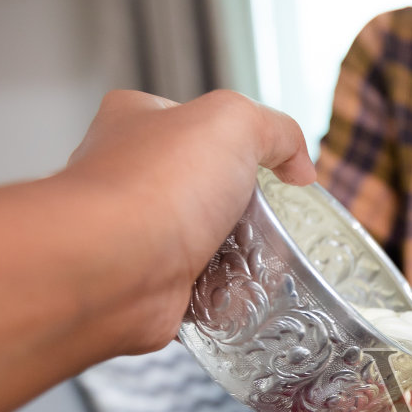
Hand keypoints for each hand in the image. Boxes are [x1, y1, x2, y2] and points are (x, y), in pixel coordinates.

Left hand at [56, 89, 315, 353]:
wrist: (113, 271)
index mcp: (131, 121)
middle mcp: (122, 175)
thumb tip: (298, 165)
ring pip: (200, 239)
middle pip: (199, 184)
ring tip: (257, 256)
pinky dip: (220, 293)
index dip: (232, 136)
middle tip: (268, 215)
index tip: (267, 161)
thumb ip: (276, 131)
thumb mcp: (236, 124)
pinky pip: (196, 287)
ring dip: (232, 251)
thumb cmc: (156, 188)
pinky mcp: (142, 284)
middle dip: (237, 203)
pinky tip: (235, 292)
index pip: (188, 118)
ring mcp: (128, 233)